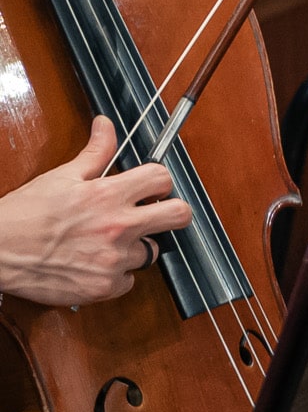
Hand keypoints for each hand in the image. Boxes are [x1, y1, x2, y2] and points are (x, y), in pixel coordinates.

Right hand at [0, 117, 192, 305]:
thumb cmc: (23, 214)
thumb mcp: (60, 177)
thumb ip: (94, 152)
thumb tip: (106, 125)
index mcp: (108, 195)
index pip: (161, 179)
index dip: (158, 181)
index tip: (151, 187)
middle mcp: (118, 227)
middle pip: (180, 215)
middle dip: (172, 211)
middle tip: (155, 213)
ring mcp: (114, 259)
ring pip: (151, 251)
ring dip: (135, 247)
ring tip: (108, 242)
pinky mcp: (105, 286)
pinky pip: (130, 280)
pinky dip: (117, 274)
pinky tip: (96, 264)